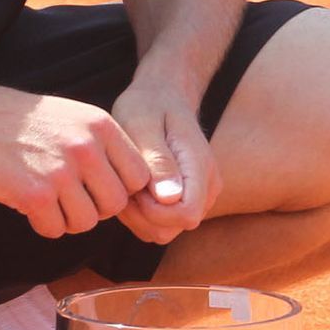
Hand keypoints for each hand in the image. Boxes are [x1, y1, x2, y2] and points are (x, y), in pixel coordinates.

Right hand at [0, 83, 150, 238]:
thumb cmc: (15, 119)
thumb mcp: (69, 115)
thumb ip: (101, 144)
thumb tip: (130, 185)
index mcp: (101, 125)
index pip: (139, 176)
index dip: (119, 189)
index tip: (96, 189)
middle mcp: (87, 147)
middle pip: (115, 204)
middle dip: (94, 208)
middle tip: (67, 198)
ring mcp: (61, 171)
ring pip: (87, 222)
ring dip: (67, 219)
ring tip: (46, 200)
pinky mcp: (35, 193)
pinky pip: (55, 229)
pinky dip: (42, 224)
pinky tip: (26, 204)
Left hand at [109, 83, 219, 244]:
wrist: (162, 97)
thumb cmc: (148, 106)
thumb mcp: (144, 123)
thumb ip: (158, 160)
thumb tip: (169, 198)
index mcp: (200, 167)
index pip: (185, 214)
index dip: (151, 209)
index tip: (133, 184)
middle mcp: (207, 188)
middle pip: (171, 228)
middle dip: (138, 213)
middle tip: (123, 181)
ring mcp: (198, 198)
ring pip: (162, 232)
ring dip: (135, 214)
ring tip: (125, 181)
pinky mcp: (183, 203)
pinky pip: (158, 226)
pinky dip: (138, 214)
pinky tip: (129, 188)